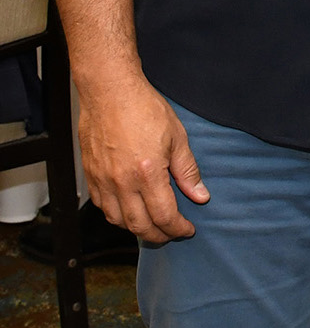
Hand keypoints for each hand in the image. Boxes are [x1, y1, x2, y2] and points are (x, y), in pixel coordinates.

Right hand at [78, 75, 209, 243]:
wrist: (110, 92)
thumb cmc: (145, 108)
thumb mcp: (177, 137)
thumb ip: (188, 171)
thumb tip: (200, 196)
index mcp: (148, 173)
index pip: (164, 215)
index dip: (178, 228)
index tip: (187, 230)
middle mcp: (122, 182)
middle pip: (140, 225)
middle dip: (159, 235)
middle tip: (173, 233)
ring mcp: (103, 180)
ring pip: (118, 221)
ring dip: (137, 229)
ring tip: (153, 225)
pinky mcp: (91, 175)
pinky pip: (102, 206)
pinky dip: (117, 216)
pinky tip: (129, 211)